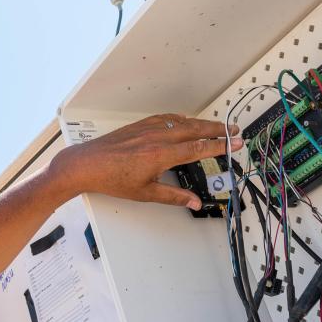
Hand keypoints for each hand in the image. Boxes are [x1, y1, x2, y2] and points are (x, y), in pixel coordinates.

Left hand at [49, 113, 242, 208]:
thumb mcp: (145, 193)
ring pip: (182, 122)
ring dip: (201, 123)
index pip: (198, 148)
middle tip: (233, 130)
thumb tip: (194, 203)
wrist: (86, 164)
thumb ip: (173, 197)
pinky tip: (184, 121)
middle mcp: (157, 137)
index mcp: (162, 155)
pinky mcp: (139, 125)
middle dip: (216, 129)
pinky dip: (180, 119)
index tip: (235, 143)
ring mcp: (148, 129)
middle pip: (195, 130)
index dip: (219, 146)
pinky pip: (166, 118)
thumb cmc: (111, 178)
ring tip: (216, 126)